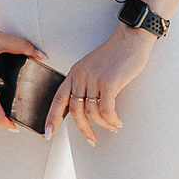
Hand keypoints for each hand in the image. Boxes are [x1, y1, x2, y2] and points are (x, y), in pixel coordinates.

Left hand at [49, 24, 153, 143]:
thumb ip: (86, 84)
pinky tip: (118, 122)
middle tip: (91, 139)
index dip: (52, 118)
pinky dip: (112, 120)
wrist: (130, 38)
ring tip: (113, 127)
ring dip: (103, 125)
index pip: (58, 99)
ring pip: (92, 113)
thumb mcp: (93, 68)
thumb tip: (87, 109)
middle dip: (83, 129)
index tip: (47, 133)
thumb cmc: (115, 55)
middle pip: (75, 111)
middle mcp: (81, 76)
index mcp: (74, 73)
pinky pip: (107, 111)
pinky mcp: (109, 83)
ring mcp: (94, 79)